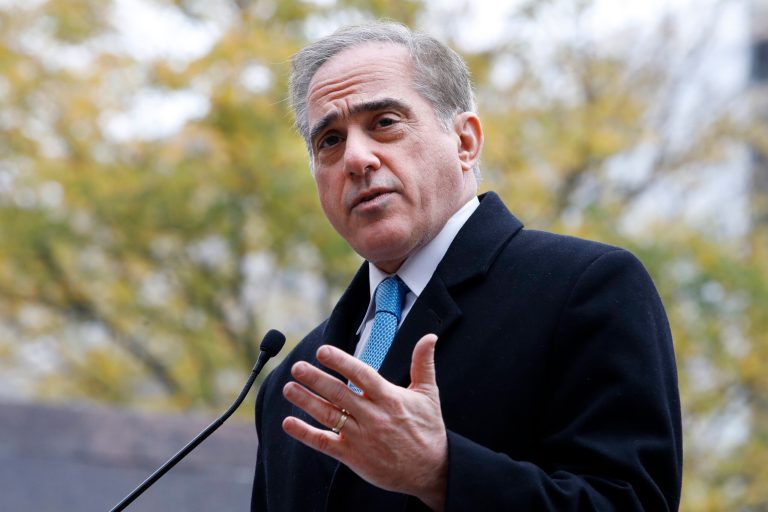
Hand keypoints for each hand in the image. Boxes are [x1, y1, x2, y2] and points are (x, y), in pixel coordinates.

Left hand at [282, 334, 446, 510]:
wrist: (430, 471)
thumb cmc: (428, 430)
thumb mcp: (429, 394)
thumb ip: (423, 364)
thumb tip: (429, 337)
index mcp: (389, 399)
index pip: (361, 375)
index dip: (341, 362)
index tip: (322, 351)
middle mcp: (373, 416)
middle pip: (339, 394)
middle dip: (315, 379)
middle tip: (297, 367)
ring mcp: (361, 437)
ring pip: (328, 415)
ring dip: (306, 401)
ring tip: (288, 388)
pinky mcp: (352, 456)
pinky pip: (324, 443)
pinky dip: (305, 433)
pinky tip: (289, 423)